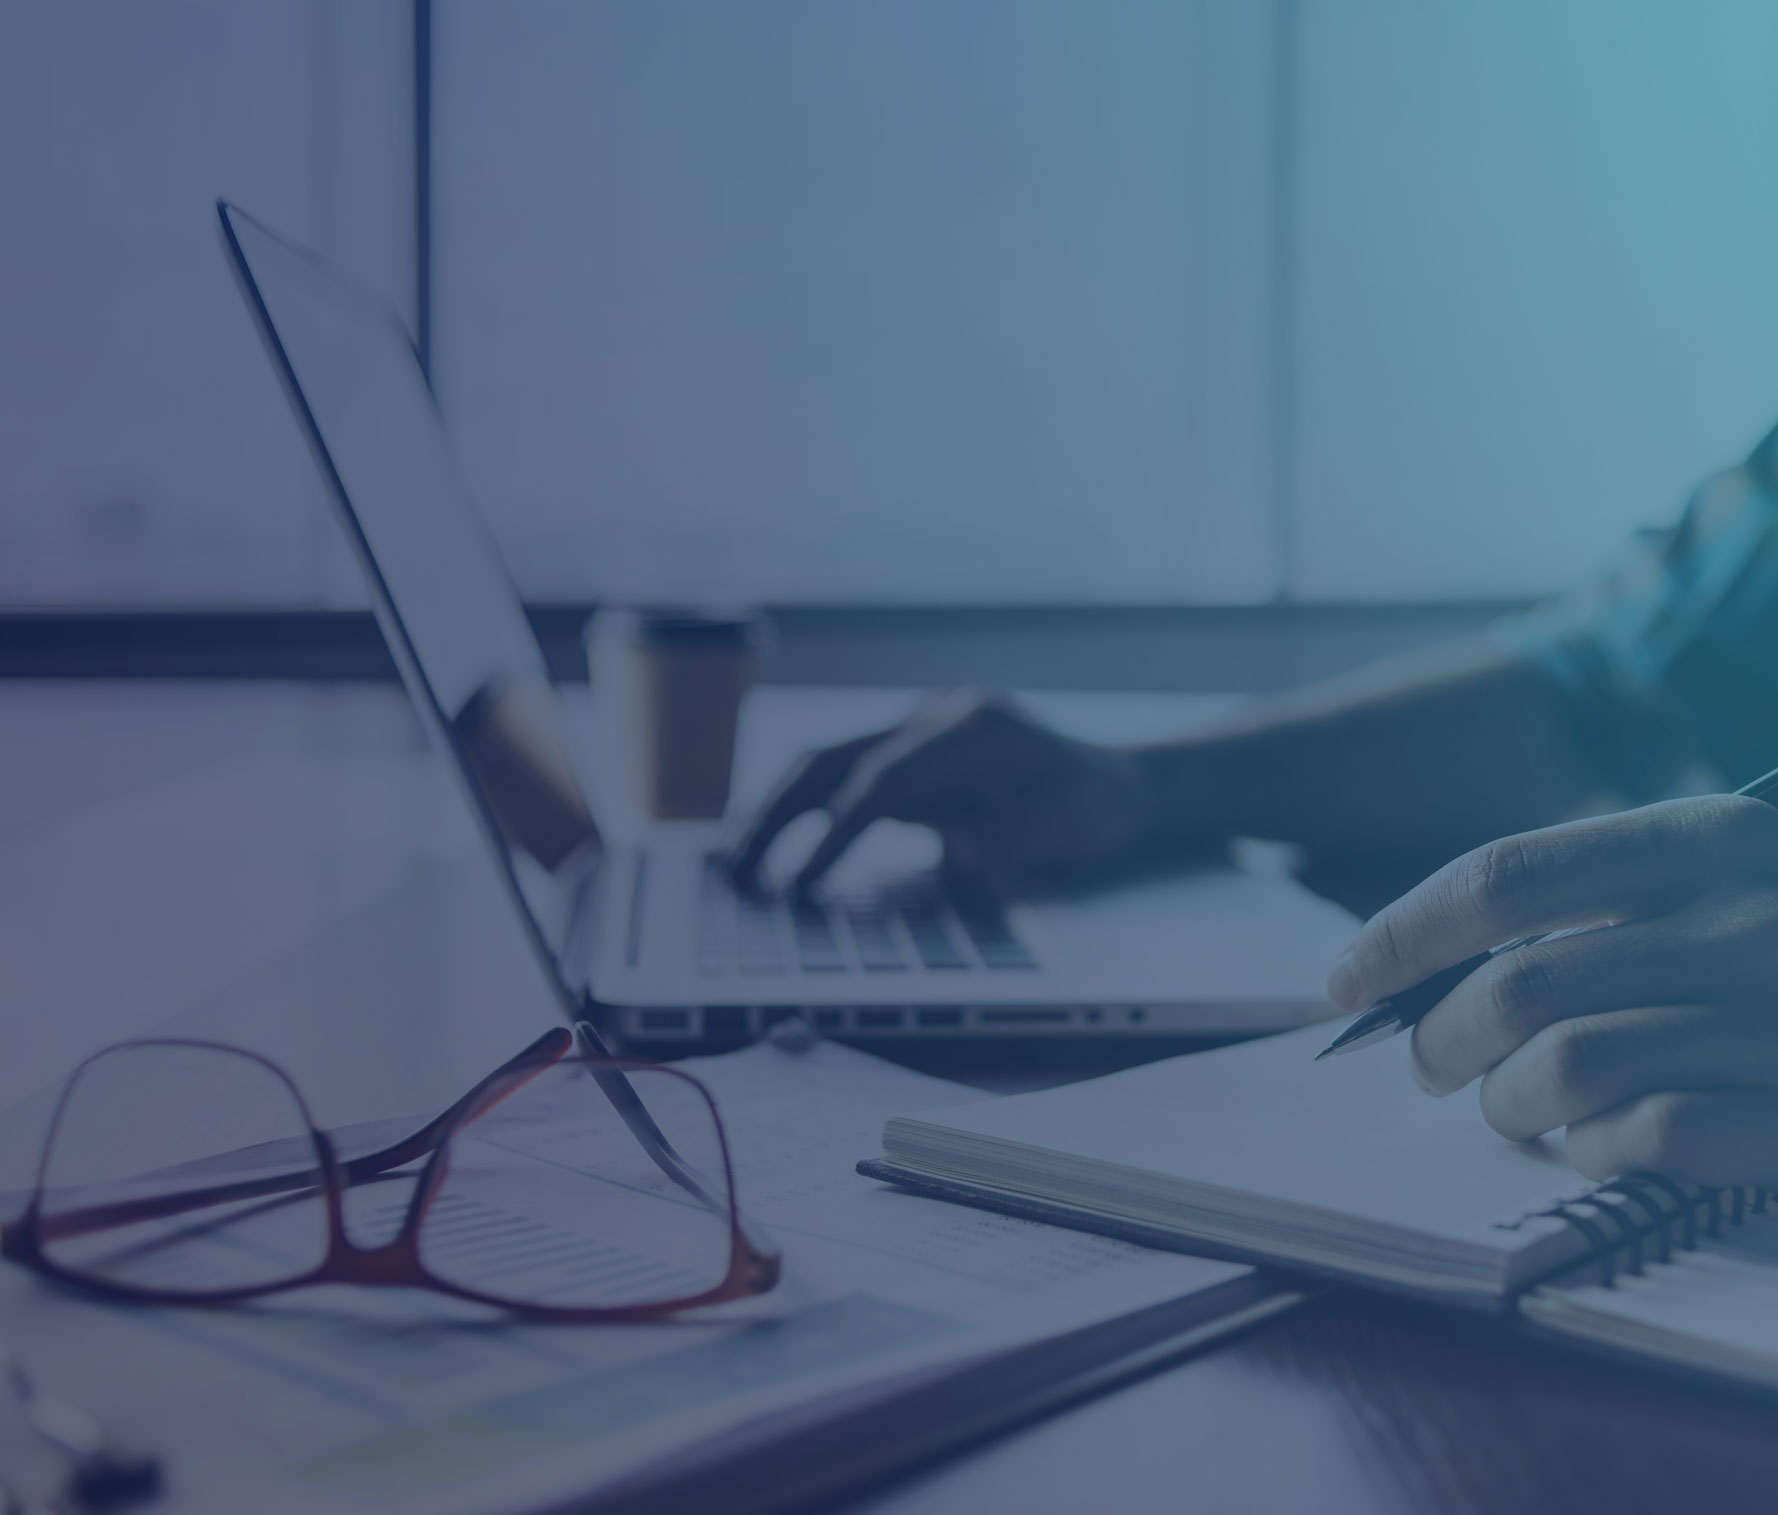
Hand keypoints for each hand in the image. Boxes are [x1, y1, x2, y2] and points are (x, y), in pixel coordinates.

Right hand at [723, 689, 1187, 894]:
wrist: (1121, 781)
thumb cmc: (1095, 807)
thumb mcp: (1067, 825)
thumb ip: (1014, 837)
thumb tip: (962, 855)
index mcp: (972, 726)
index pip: (884, 779)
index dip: (838, 833)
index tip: (804, 885)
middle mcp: (932, 717)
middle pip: (833, 759)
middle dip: (776, 816)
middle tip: (736, 873)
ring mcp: (915, 731)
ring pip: (822, 763)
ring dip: (771, 811)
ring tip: (729, 863)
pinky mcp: (905, 755)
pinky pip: (838, 778)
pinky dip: (796, 809)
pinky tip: (760, 842)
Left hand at [1328, 794, 1777, 1186]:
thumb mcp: (1727, 879)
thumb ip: (1604, 911)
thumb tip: (1430, 977)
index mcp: (1710, 837)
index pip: (1504, 876)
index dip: (1400, 933)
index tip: (1342, 983)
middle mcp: (1749, 917)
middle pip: (1515, 987)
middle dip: (1437, 1039)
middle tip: (1426, 1065)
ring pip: (1564, 1069)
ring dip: (1507, 1104)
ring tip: (1511, 1109)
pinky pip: (1649, 1139)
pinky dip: (1598, 1150)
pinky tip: (1606, 1143)